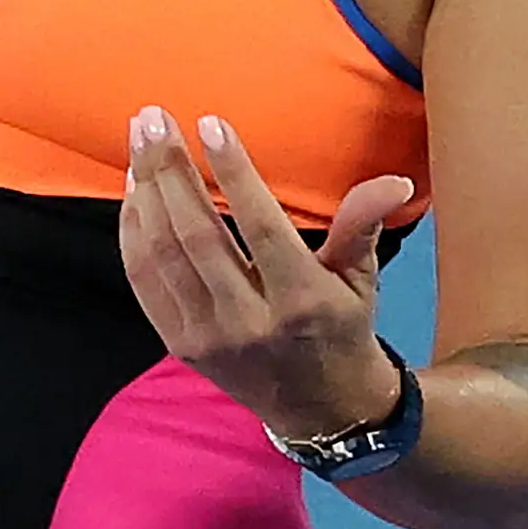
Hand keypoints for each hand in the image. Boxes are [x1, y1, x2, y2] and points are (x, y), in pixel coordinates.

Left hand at [118, 106, 412, 440]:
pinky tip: (134, 191)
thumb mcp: (360, 281)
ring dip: (145, 194)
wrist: (320, 410)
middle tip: (153, 118)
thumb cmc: (341, 328)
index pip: (260, 228)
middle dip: (170, 172)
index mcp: (302, 302)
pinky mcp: (179, 345)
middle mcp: (250, 322)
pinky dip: (133, 233)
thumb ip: (363, 228)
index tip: (210, 123)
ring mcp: (208, 337)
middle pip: (197, 237)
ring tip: (139, 142)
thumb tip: (394, 182)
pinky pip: (144, 281)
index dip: (234, 174)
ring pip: (163, 255)